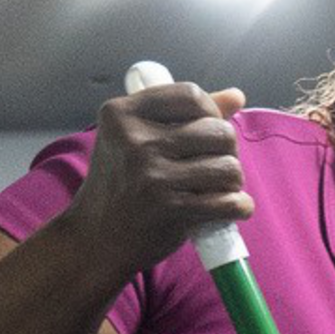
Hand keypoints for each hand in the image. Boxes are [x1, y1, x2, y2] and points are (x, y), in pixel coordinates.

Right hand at [69, 79, 249, 276]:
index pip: (191, 95)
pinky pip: (228, 201)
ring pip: (229, 167)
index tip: (208, 131)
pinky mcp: (170, 208)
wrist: (95, 238)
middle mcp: (135, 140)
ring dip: (233, 181)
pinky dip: (238, 206)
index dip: (212, 113)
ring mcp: (152, 174)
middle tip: (216, 166)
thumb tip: (237, 96)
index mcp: (122, 113)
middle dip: (228, 150)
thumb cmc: (121, 185)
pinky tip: (231, 207)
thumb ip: (183, 115)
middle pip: (218, 131)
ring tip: (219, 188)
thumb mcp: (135, 140)